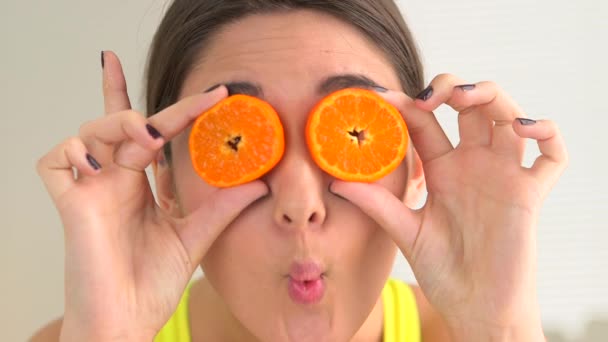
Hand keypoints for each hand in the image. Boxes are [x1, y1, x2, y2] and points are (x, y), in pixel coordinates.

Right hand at [36, 52, 267, 341]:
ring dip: (116, 124)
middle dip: (137, 105)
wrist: (129, 319)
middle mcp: (115, 180)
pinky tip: (97, 165)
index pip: (152, 133)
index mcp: (141, 184)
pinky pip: (53, 162)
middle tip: (171, 116)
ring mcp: (91, 190)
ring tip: (144, 137)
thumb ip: (223, 207)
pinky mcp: (70, 205)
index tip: (214, 92)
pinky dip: (71, 152)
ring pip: (89, 132)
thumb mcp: (196, 235)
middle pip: (118, 122)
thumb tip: (260, 182)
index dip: (178, 108)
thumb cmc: (153, 282)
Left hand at [330, 74, 566, 339]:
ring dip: (492, 97)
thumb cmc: (441, 270)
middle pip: (471, 106)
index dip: (405, 104)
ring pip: (509, 117)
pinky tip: (524, 129)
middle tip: (430, 96)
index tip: (379, 96)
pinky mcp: (530, 193)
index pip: (425, 122)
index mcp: (442, 169)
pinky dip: (547, 133)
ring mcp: (503, 175)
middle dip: (452, 88)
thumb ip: (377, 204)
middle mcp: (474, 164)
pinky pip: (553, 155)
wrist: (474, 306)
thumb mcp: (405, 232)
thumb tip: (335, 182)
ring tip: (466, 98)